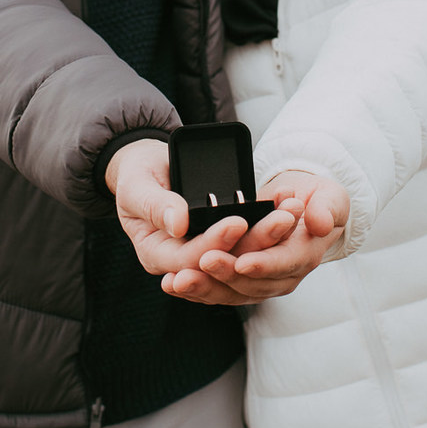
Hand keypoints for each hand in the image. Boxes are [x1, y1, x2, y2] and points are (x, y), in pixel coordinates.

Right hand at [106, 137, 296, 280]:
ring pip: (242, 251)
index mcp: (157, 255)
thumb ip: (154, 205)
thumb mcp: (136, 186)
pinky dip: (268, 222)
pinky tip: (285, 204)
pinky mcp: (223, 238)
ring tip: (290, 212)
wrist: (147, 166)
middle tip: (281, 219)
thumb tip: (178, 224)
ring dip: (269, 234)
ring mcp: (206, 249)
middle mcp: (184, 259)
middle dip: (255, 242)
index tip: (237, 221)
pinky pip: (248, 237)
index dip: (214, 243)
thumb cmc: (136, 175)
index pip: (189, 259)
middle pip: (223, 260)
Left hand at [163, 171, 350, 304]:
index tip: (243, 261)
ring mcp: (262, 281)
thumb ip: (328, 208)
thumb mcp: (331, 197)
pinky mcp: (242, 281)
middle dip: (226, 276)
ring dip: (204, 287)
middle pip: (253, 283)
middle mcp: (284, 275)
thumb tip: (320, 222)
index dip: (264, 264)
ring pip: (232, 292)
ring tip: (178, 280)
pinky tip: (172, 284)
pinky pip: (219, 289)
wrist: (304, 206)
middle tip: (202, 263)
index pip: (285, 264)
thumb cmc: (317, 200)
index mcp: (306, 255)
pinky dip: (196, 288)